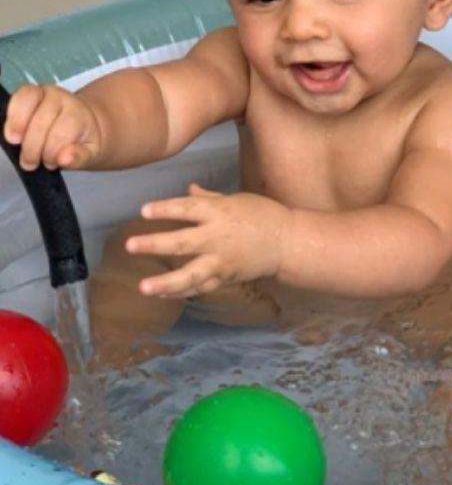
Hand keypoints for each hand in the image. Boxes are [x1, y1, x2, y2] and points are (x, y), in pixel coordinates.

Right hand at [3, 84, 101, 169]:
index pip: (61, 134)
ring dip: (19, 130)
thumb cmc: (85, 139)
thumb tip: (64, 159)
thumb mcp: (92, 154)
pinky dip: (13, 116)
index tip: (50, 164)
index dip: (51, 152)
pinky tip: (13, 133)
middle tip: (32, 162)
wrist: (87, 121)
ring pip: (28, 107)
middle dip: (33, 148)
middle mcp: (64, 99)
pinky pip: (18, 98)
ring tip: (18, 145)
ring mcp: (47, 92)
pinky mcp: (32, 92)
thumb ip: (81, 157)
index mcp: (80, 115)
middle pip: (40, 123)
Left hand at [132, 184, 290, 297]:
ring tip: (143, 287)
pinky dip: (181, 292)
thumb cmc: (263, 215)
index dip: (165, 209)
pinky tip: (162, 294)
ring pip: (191, 274)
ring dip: (166, 282)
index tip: (143, 211)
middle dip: (155, 244)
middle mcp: (218, 237)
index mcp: (220, 212)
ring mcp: (221, 261)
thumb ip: (209, 198)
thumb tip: (187, 190)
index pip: (188, 209)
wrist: (287, 242)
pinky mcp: (226, 277)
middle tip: (130, 246)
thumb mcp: (237, 199)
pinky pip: (200, 287)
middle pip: (183, 242)